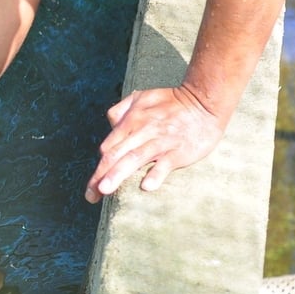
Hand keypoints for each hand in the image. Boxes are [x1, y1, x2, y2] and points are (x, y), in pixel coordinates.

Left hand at [84, 85, 224, 202]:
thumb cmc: (171, 102)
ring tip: (105, 190)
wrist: (203, 103)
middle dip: (101, 175)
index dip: (98, 167)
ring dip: (118, 174)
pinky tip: (146, 186)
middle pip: (116, 154)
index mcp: (131, 121)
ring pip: (134, 158)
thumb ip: (122, 110)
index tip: (92, 185)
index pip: (108, 147)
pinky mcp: (179, 150)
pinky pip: (166, 163)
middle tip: (91, 196)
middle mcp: (142, 131)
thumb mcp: (140, 98)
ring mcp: (161, 141)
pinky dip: (156, 174)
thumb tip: (110, 125)